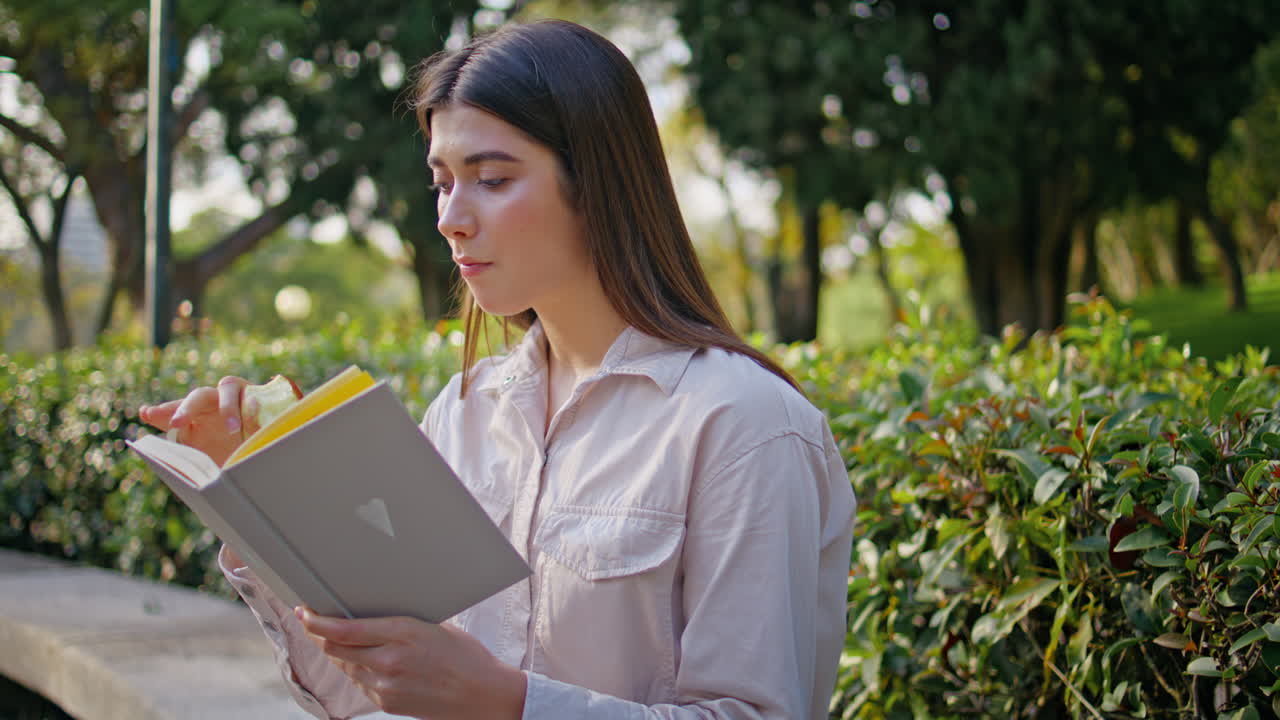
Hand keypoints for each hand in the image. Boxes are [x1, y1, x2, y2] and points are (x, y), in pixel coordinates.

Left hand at [137, 376, 261, 466]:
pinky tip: (256, 409)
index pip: (175, 411)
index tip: (146, 413)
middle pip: (197, 397)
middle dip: (186, 408)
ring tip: (232, 429)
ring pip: (227, 388)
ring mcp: (237, 396)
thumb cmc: (232, 454)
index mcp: (196, 418)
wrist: (265, 449)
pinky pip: (257, 396)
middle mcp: (213, 403)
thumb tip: (183, 476)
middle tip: (176, 423)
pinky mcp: (261, 394)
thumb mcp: (210, 461)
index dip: (162, 412)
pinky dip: (256, 405)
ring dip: (228, 408)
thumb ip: (194, 464)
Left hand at [295, 608, 526, 719]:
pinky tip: (365, 661)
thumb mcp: (433, 626)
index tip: (304, 612)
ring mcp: (386, 686)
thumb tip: (367, 617)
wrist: (482, 694)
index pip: (344, 629)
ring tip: (337, 639)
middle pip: (336, 648)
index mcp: (403, 634)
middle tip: (312, 623)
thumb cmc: (464, 656)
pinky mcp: (387, 703)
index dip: (317, 622)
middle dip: (319, 635)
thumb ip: (398, 624)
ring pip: (345, 666)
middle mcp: (389, 661)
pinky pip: (360, 683)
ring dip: (338, 652)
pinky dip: (357, 670)